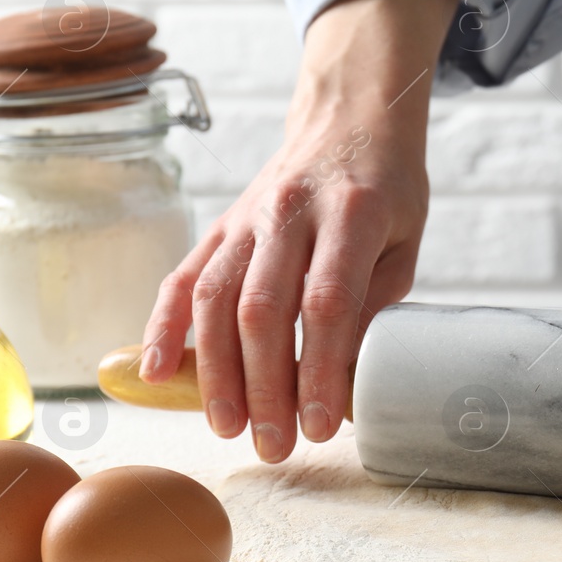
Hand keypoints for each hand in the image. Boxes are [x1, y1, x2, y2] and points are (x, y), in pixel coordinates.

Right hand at [140, 0, 456, 461]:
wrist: (348, 117)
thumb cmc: (387, 187)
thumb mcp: (406, 240)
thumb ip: (377, 302)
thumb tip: (347, 377)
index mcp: (353, 214)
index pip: (328, 303)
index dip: (320, 369)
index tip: (322, 424)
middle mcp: (292, 212)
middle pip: (265, 309)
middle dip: (266, 387)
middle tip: (276, 444)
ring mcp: (248, 216)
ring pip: (217, 299)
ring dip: (216, 371)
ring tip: (227, 427)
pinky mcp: (220, 224)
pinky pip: (183, 278)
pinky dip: (164, 327)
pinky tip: (155, 373)